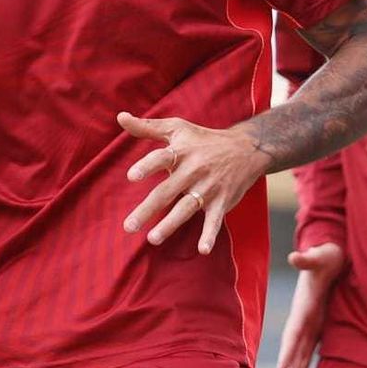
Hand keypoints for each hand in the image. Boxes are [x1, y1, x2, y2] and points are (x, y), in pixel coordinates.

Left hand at [119, 112, 272, 254]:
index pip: (162, 158)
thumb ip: (147, 127)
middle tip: (129, 226)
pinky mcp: (222, 202)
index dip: (147, 166)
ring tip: (152, 238)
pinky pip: (215, 220)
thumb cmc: (203, 139)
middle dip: (148, 208)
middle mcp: (194, 170)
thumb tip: (120, 117)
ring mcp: (208, 188)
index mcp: (182, 151)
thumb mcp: (177, 128)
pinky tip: (203, 250)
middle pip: (167, 191)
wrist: (246, 149)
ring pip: (186, 208)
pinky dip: (210, 235)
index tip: (131, 177)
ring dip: (170, 224)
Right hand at [276, 243, 345, 367]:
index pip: (294, 332)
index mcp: (303, 305)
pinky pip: (312, 347)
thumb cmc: (326, 255)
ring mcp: (312, 321)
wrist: (329, 252)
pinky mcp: (321, 322)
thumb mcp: (320, 256)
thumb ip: (307, 258)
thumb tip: (294, 256)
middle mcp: (304, 316)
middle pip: (294, 348)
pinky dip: (306, 362)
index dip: (288, 349)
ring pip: (302, 351)